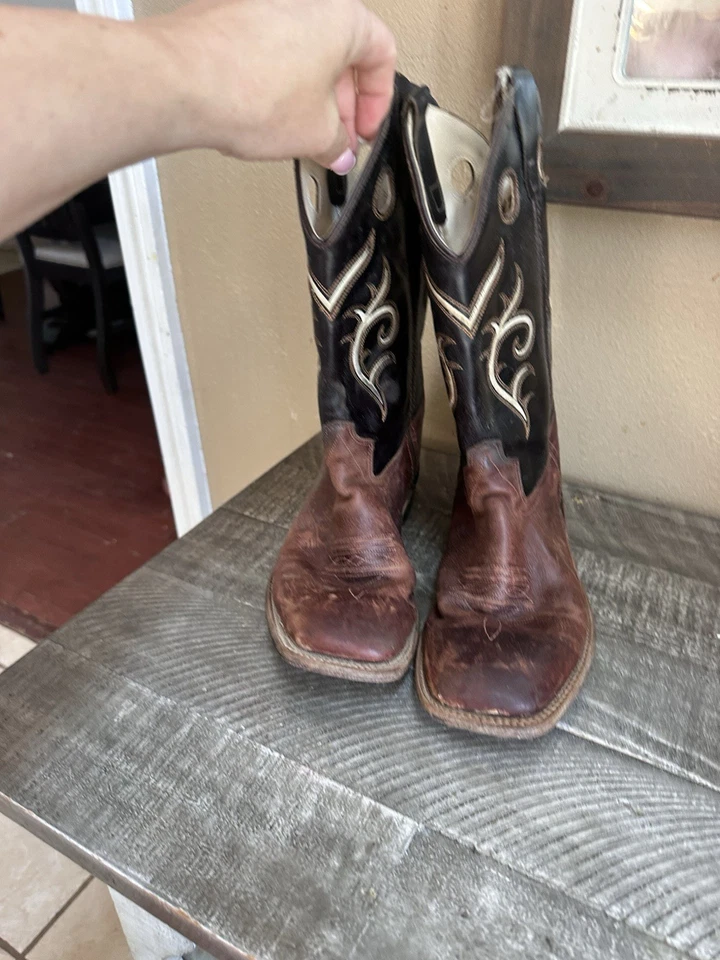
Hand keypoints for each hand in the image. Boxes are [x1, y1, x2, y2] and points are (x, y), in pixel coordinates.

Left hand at [149, 0, 396, 170]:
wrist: (181, 81)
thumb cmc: (248, 90)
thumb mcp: (316, 136)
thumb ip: (338, 145)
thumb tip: (338, 150)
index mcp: (341, 17)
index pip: (382, 55)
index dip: (378, 103)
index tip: (366, 130)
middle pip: (340, 53)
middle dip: (341, 105)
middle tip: (335, 140)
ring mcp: (262, 3)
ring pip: (301, 51)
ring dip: (307, 94)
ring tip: (298, 133)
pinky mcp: (228, 15)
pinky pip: (266, 49)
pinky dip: (274, 81)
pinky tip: (265, 115)